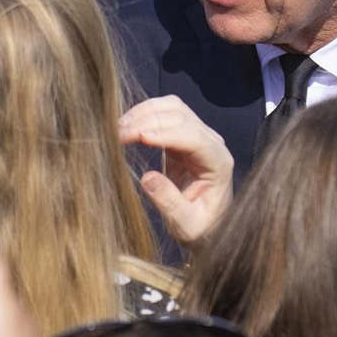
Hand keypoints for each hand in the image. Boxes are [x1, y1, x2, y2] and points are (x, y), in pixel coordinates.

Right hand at [118, 95, 232, 247]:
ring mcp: (198, 136)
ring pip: (173, 108)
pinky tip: (127, 126)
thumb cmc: (201, 229)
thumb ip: (170, 203)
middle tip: (118, 134)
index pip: (194, 138)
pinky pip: (165, 114)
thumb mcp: (186, 225)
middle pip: (181, 117)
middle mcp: (212, 143)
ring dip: (144, 112)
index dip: (166, 133)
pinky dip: (145, 114)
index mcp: (218, 163)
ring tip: (119, 128)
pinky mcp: (183, 136)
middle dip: (148, 121)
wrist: (208, 226)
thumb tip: (147, 178)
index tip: (139, 137)